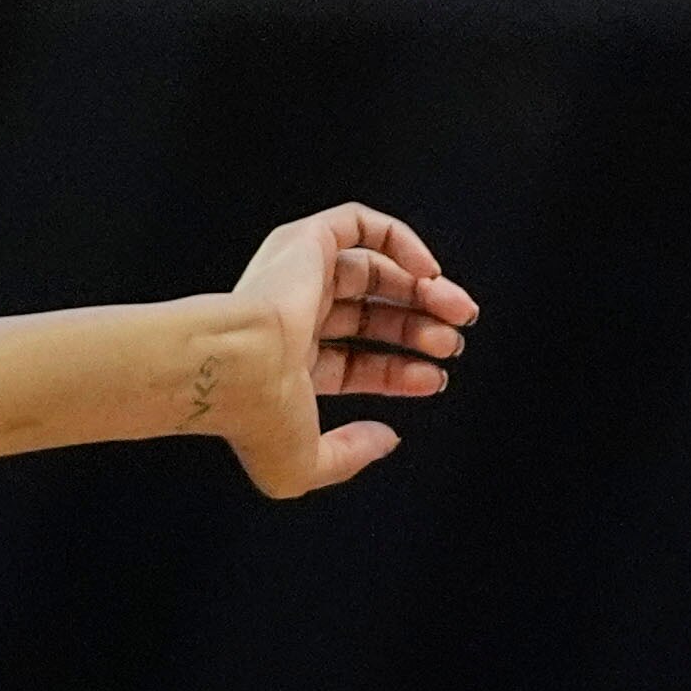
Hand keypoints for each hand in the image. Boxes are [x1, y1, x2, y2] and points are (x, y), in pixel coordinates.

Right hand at [198, 203, 478, 497]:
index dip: (400, 370)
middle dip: (418, 329)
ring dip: (421, 291)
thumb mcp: (305, 465)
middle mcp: (291, 316)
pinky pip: (360, 225)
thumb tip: (386, 438)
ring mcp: (296, 277)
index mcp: (286, 365)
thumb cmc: (257, 418)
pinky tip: (429, 272)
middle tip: (452, 344)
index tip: (435, 378)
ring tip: (456, 313)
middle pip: (370, 315)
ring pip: (373, 271)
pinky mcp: (305, 242)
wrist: (234, 367)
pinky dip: (401, 240)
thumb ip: (349, 456)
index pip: (355, 362)